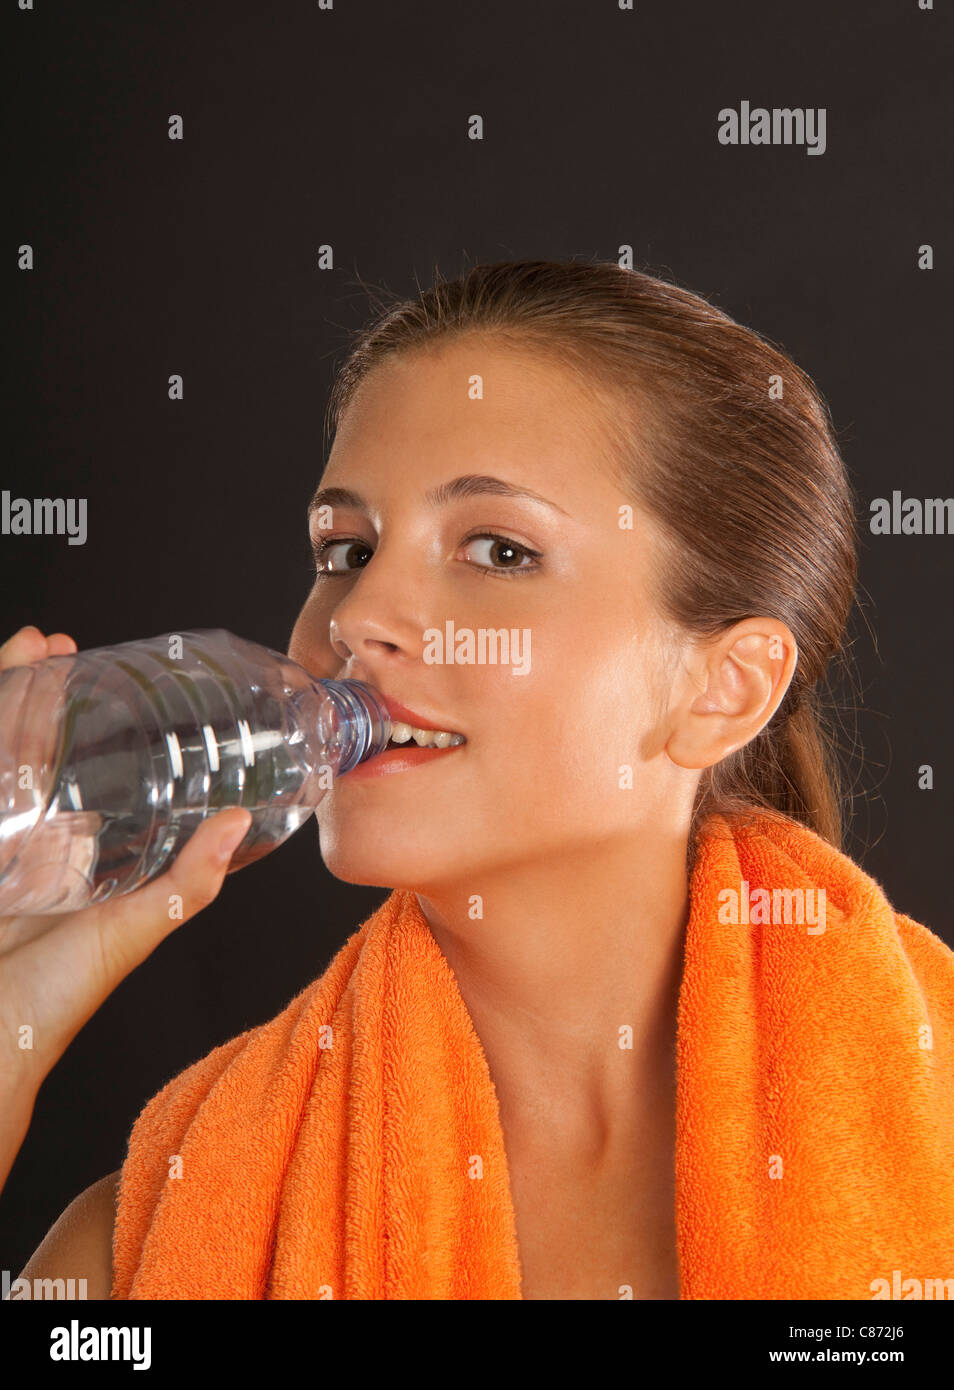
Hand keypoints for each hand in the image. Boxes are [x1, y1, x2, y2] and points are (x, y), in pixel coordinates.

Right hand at [0, 625, 250, 1098]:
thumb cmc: (52, 1003)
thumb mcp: (130, 933)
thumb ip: (183, 883)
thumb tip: (241, 823)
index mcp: (71, 856)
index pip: (81, 770)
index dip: (86, 720)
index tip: (97, 673)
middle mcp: (26, 841)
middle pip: (30, 746)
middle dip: (39, 691)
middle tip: (55, 644)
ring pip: (0, 753)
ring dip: (9, 696)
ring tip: (31, 647)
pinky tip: (1, 684)